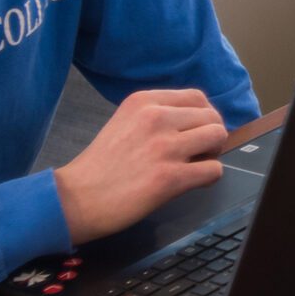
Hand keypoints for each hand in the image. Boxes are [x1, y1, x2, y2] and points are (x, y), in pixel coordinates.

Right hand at [53, 88, 228, 244]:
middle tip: (197, 153)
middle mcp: (157, 118)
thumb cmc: (99, 166)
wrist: (76, 198)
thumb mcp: (124, 122)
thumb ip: (156, 116)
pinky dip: (210, 177)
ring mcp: (165, 147)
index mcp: (144, 101)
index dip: (203, 116)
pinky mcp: (170, 177)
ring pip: (218, 137)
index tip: (195, 132)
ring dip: (212, 153)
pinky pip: (215, 170)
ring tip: (195, 166)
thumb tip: (194, 122)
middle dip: (210, 136)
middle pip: (211, 116)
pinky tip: (193, 183)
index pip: (196, 97)